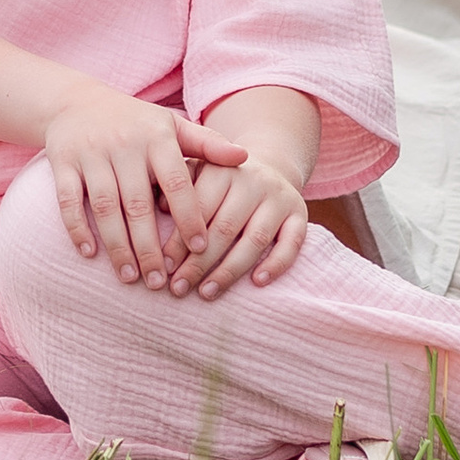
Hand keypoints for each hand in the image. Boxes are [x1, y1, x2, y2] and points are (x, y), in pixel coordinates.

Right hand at [44, 83, 245, 288]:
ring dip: (117, 245)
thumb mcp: (172, 125)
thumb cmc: (135, 122)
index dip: (189, 216)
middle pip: (138, 203)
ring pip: (104, 207)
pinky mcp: (62, 162)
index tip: (201, 250)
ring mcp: (90, 153)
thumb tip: (245, 158)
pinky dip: (77, 228)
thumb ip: (207, 145)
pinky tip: (90, 254)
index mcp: (156, 137)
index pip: (177, 181)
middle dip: (150, 246)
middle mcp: (123, 144)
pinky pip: (68, 200)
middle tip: (161, 281)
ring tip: (130, 277)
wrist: (75, 101)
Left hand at [169, 149, 310, 296]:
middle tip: (178, 288)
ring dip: (229, 271)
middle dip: (198, 262)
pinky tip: (257, 283)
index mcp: (222, 169)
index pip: (199, 208)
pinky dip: (276, 264)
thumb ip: (179, 188)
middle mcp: (253, 181)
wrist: (269, 166)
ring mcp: (279, 198)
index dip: (179, 239)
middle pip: (225, 228)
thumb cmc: (221, 180)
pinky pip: (292, 243)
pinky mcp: (300, 214)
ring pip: (254, 240)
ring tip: (206, 293)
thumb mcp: (198, 172)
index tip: (164, 266)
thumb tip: (158, 207)